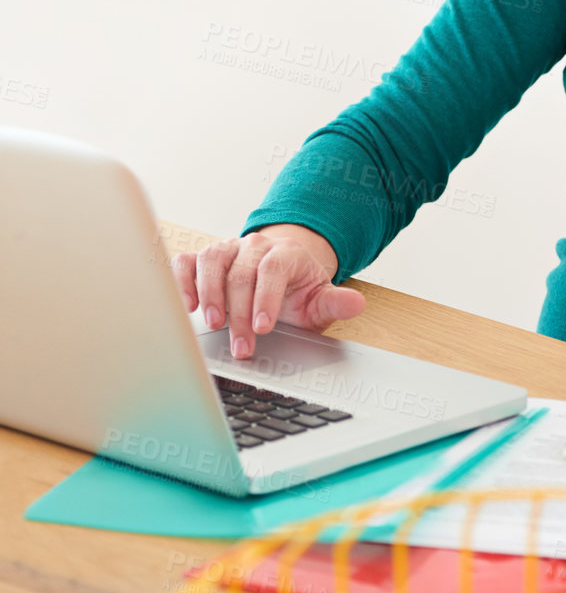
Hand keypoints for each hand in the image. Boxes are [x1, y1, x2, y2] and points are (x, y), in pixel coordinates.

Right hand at [172, 226, 365, 359]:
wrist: (280, 273)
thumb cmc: (297, 291)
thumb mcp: (319, 300)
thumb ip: (335, 303)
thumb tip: (356, 305)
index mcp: (286, 253)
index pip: (274, 269)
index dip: (267, 297)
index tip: (264, 327)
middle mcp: (254, 246)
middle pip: (242, 271)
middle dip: (240, 311)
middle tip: (242, 345)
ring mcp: (227, 250)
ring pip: (212, 259)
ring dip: (209, 292)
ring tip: (212, 323)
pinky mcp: (204, 259)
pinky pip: (187, 261)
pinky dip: (182, 279)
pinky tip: (187, 305)